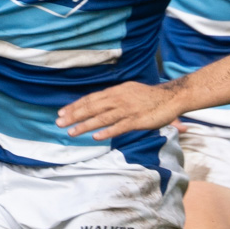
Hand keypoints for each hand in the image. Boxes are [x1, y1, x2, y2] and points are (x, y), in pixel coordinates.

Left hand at [58, 82, 183, 139]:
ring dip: (85, 125)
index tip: (61, 112)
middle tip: (59, 122)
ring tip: (71, 132)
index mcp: (115, 91)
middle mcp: (118, 99)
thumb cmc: (149, 96)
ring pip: (102, 118)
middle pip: (92, 107)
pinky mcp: (137, 120)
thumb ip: (113, 97)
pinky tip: (96, 137)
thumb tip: (98, 103)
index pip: (90, 99)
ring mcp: (127, 110)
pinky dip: (107, 132)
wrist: (171, 97)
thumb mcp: (128, 91)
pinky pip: (119, 127)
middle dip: (74, 115)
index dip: (75, 106)